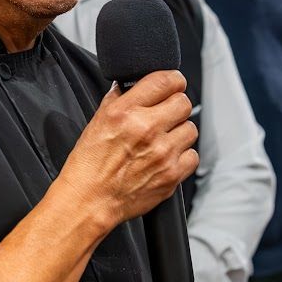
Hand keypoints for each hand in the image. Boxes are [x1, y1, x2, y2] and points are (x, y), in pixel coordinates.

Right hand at [59, 70, 198, 229]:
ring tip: (163, 139)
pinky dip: (183, 156)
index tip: (172, 86)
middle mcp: (147, 129)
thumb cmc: (89, 164)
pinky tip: (167, 157)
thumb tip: (132, 85)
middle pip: (184, 102)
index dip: (173, 80)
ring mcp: (163, 153)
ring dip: (179, 131)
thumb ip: (118, 99)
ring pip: (191, 128)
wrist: (89, 200)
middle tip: (165, 115)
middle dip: (175, 106)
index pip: (167, 80)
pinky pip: (192, 155)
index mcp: (126, 112)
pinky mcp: (172, 175)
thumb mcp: (97, 121)